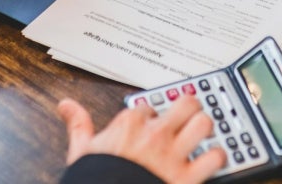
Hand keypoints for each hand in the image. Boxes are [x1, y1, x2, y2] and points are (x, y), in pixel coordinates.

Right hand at [58, 96, 224, 183]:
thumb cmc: (95, 179)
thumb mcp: (81, 151)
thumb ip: (78, 124)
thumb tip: (65, 105)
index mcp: (130, 124)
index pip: (149, 106)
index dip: (151, 116)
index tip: (150, 124)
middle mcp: (155, 135)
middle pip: (186, 104)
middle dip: (189, 109)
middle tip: (188, 117)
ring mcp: (173, 156)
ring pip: (203, 124)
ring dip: (205, 129)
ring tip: (202, 134)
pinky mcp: (188, 178)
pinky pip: (214, 158)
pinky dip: (216, 158)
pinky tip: (212, 159)